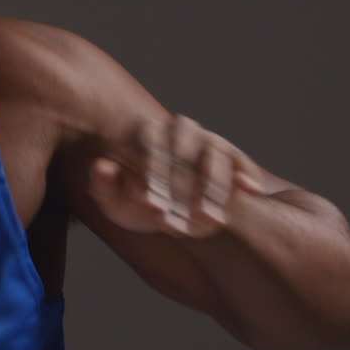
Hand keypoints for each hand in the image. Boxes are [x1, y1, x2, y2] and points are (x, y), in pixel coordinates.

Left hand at [89, 115, 267, 237]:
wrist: (171, 209)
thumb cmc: (135, 202)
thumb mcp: (114, 201)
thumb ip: (103, 185)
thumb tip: (101, 166)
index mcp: (146, 133)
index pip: (149, 148)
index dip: (151, 178)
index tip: (151, 205)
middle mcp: (179, 130)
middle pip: (182, 153)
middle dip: (180, 189)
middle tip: (178, 220)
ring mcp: (207, 140)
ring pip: (213, 156)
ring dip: (212, 188)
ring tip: (209, 219)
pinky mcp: (232, 154)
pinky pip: (240, 160)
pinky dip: (245, 173)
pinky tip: (248, 191)